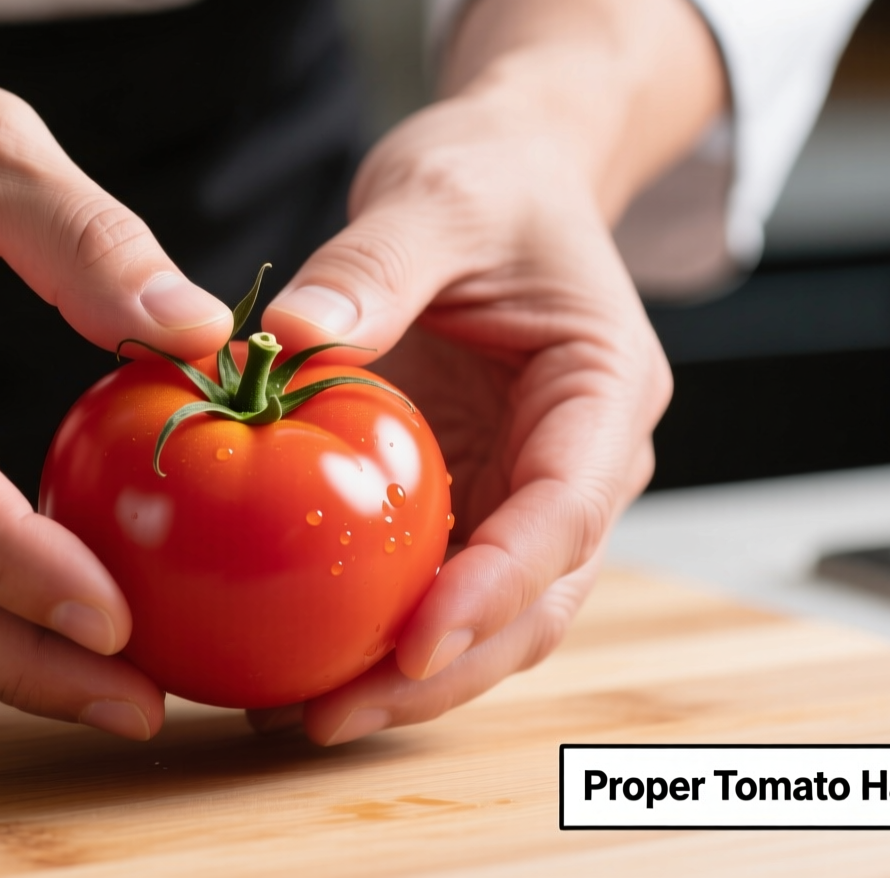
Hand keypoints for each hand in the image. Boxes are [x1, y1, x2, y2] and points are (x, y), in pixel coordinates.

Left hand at [249, 0, 721, 743]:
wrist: (503, 178)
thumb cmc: (486, 179)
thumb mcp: (433, 197)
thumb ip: (372, 267)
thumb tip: (285, 342)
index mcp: (604, 389)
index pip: (564, 509)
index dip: (496, 585)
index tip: (414, 639)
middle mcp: (582, 459)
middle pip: (537, 597)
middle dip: (445, 668)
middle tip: (337, 710)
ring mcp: (529, 488)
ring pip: (495, 615)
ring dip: (411, 677)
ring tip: (304, 712)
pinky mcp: (475, 497)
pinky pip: (438, 582)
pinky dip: (381, 630)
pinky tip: (301, 659)